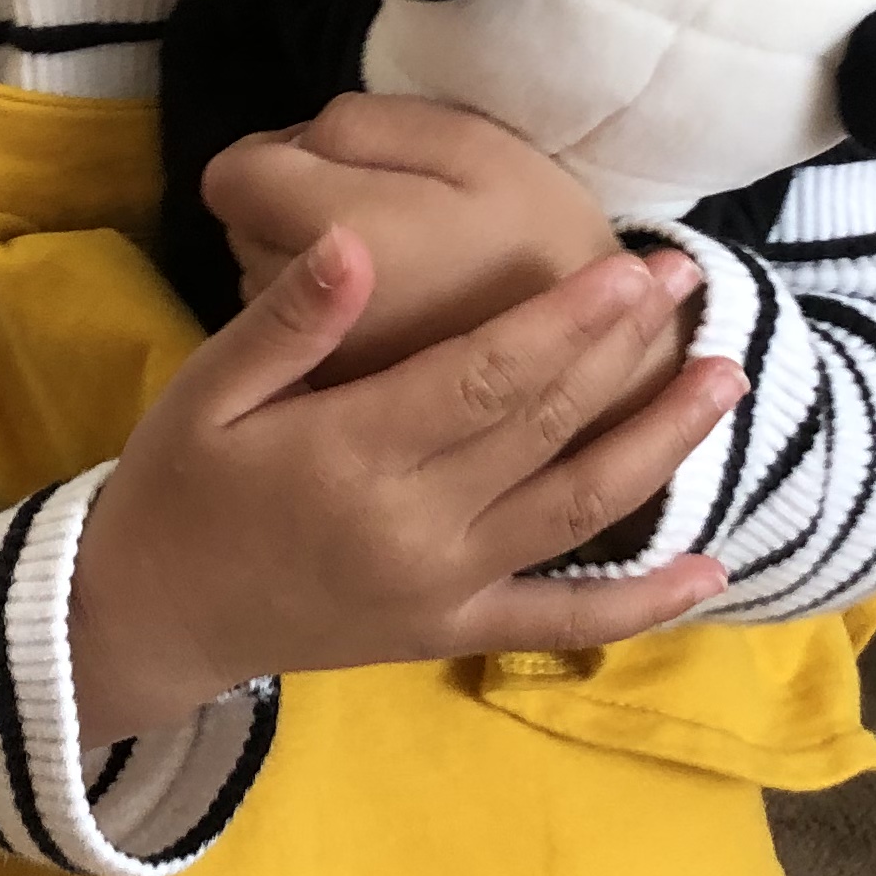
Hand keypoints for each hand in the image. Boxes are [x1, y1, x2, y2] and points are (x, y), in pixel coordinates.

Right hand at [67, 229, 742, 749]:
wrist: (151, 617)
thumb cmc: (179, 483)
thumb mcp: (206, 389)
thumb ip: (288, 320)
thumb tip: (359, 244)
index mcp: (353, 453)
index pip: (486, 376)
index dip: (568, 321)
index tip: (631, 267)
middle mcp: (414, 525)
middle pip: (547, 428)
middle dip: (627, 351)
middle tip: (691, 282)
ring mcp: (443, 586)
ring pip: (577, 511)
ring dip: (659, 447)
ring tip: (724, 381)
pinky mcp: (450, 631)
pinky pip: (561, 620)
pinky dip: (641, 604)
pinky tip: (711, 572)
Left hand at [205, 92, 626, 384]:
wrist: (600, 368)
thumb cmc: (541, 238)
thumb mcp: (471, 145)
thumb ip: (362, 126)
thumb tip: (290, 142)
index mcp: (340, 231)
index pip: (232, 174)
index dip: (277, 153)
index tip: (335, 162)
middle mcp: (307, 308)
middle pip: (242, 229)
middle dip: (287, 207)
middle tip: (381, 213)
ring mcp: (314, 368)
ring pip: (263, 287)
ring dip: (303, 268)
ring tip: (395, 268)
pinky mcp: (332, 410)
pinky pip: (294, 338)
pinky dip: (322, 322)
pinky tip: (389, 317)